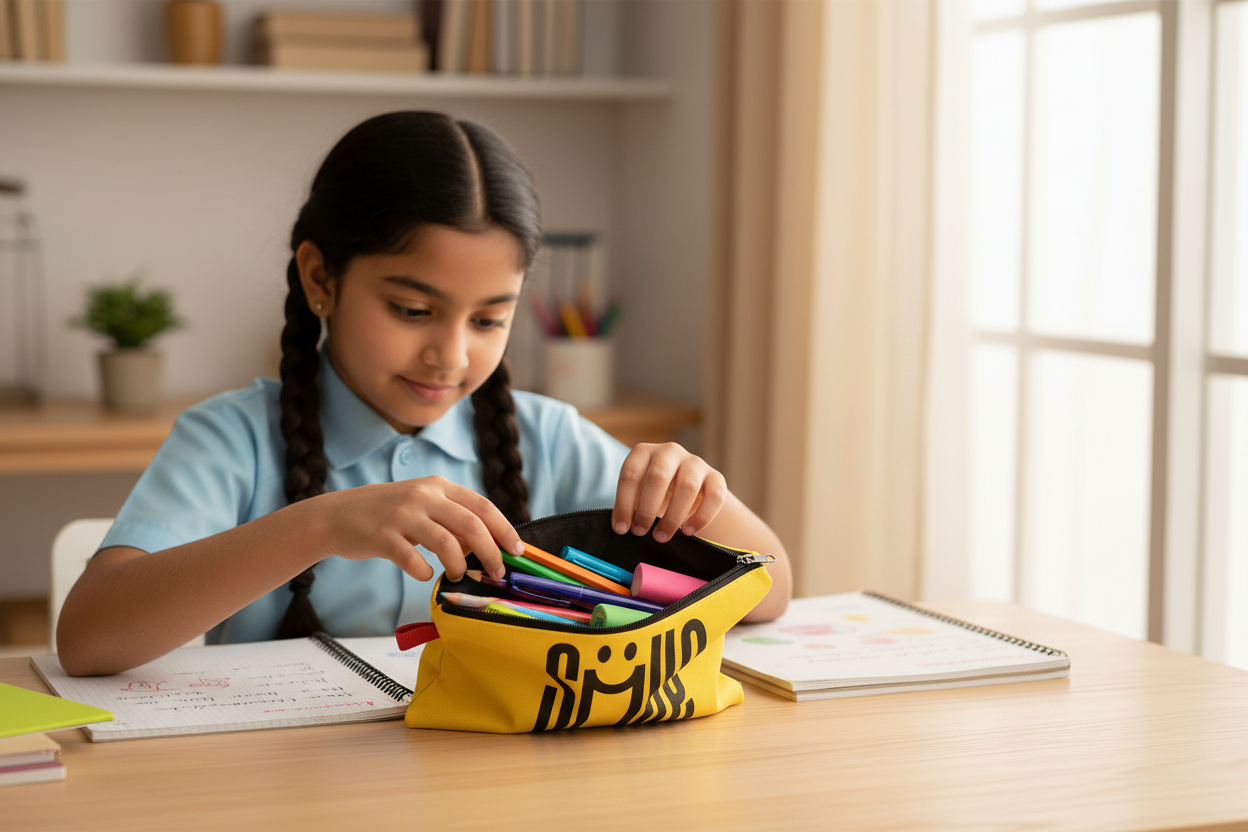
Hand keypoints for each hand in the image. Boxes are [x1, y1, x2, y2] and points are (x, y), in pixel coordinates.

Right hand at [313, 476, 523, 581]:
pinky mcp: (383, 537)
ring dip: (459, 566)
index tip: (517, 551)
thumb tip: (484, 544)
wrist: (336, 515)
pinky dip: (425, 573)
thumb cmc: (386, 513)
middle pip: (472, 525)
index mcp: (437, 486)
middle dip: (491, 553)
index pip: (483, 506)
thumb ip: (452, 519)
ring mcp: (403, 515)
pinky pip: (414, 561)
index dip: (504, 530)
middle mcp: (423, 496)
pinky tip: (424, 574)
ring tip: (458, 575)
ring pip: (448, 545)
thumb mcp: (422, 504)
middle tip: (497, 572)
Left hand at [611, 443, 727, 542]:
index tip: (621, 528)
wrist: (689, 488)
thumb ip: (631, 506)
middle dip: (646, 508)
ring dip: (672, 516)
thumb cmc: (656, 492)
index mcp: (644, 452)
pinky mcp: (716, 477)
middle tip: (640, 532)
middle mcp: (670, 451)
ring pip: (687, 487)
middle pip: (658, 477)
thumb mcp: (639, 492)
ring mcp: (695, 462)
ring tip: (661, 536)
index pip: (631, 474)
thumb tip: (622, 528)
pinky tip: (688, 532)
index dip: (624, 503)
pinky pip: (714, 497)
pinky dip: (701, 517)